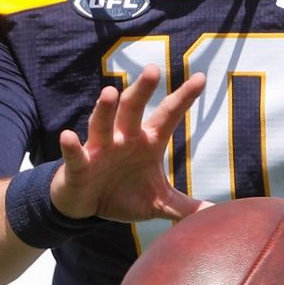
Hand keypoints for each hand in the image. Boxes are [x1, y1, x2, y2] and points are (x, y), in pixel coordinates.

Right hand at [50, 65, 209, 222]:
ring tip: (109, 92)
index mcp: (147, 142)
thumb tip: (215, 214)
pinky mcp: (78, 166)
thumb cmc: (123, 194)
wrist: (86, 207)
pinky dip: (71, 146)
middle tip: (153, 70)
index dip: (184, 97)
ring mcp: (99, 149)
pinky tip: (68, 136)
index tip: (202, 78)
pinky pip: (75, 154)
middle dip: (142, 90)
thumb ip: (184, 207)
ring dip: (105, 110)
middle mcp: (124, 138)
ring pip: (103, 124)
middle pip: (133, 109)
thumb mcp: (158, 203)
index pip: (168, 115)